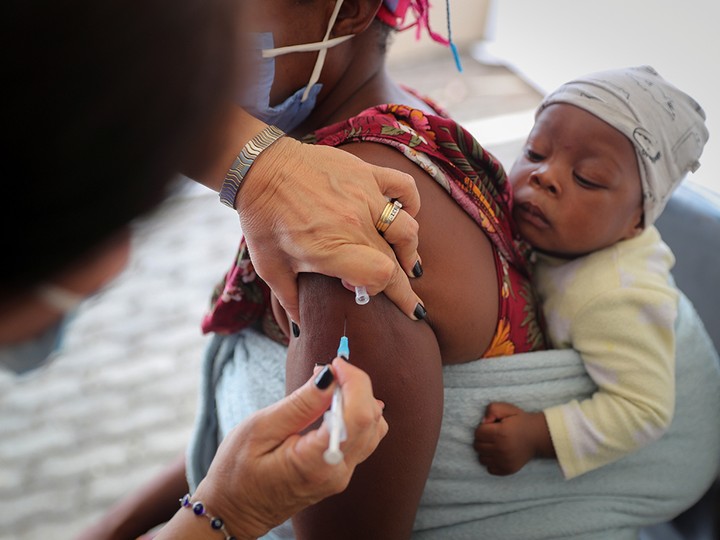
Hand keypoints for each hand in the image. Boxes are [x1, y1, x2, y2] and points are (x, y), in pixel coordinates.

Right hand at [188, 357, 387, 539]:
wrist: (234, 512)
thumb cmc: (237, 473)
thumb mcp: (260, 429)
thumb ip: (299, 404)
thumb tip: (330, 377)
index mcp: (318, 463)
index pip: (358, 415)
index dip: (354, 381)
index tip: (334, 363)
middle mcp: (338, 471)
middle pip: (371, 418)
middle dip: (356, 385)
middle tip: (327, 370)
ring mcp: (342, 475)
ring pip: (373, 427)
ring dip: (358, 398)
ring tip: (328, 386)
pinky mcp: (341, 472)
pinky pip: (363, 437)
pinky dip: (355, 412)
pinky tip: (332, 404)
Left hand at [237, 135, 422, 323]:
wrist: (260, 168)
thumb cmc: (263, 219)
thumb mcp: (270, 266)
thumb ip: (290, 300)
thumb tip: (301, 329)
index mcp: (332, 249)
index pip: (382, 276)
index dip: (384, 290)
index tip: (370, 293)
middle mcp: (354, 223)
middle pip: (396, 261)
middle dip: (405, 286)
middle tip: (410, 304)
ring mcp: (364, 195)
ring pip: (407, 229)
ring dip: (410, 251)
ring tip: (407, 263)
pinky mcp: (365, 173)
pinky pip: (404, 188)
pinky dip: (411, 203)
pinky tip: (405, 215)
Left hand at [473, 402, 552, 475]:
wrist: (538, 436)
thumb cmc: (520, 421)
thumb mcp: (507, 409)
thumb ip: (492, 410)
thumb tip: (483, 422)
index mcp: (500, 433)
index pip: (478, 433)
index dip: (482, 428)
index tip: (490, 427)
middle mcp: (501, 449)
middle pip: (477, 446)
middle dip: (482, 440)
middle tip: (491, 436)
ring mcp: (505, 461)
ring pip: (481, 458)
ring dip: (485, 451)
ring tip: (494, 446)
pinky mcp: (508, 470)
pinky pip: (490, 469)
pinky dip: (491, 462)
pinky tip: (498, 455)